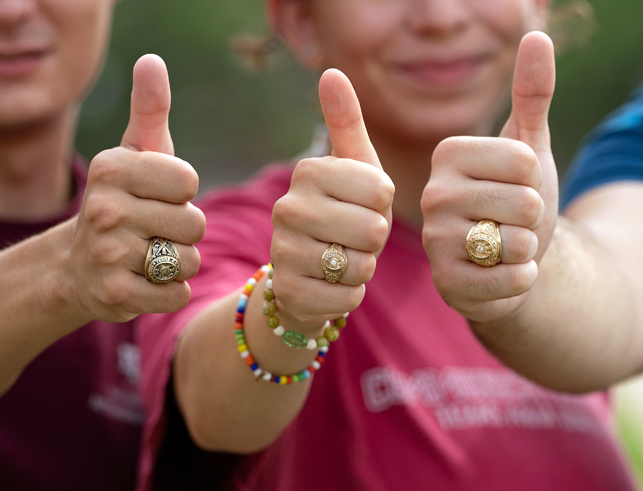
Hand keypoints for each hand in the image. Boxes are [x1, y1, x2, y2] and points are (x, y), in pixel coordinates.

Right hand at [67, 55, 204, 321]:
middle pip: (195, 224)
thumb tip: (152, 61)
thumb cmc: (123, 200)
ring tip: (150, 255)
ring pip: (190, 261)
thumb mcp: (134, 153)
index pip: (189, 182)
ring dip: (181, 262)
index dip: (183, 192)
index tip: (158, 195)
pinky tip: (147, 281)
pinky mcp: (116, 295)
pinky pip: (178, 294)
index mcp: (112, 168)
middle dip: (184, 231)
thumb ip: (149, 110)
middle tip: (153, 230)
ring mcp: (108, 255)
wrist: (79, 266)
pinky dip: (172, 291)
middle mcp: (105, 209)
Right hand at [270, 69, 393, 326]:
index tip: (362, 207)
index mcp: (308, 171)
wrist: (302, 273)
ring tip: (340, 260)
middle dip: (374, 241)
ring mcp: (283, 251)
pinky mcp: (288, 291)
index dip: (382, 206)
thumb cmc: (339, 214)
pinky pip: (348, 297)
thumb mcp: (350, 168)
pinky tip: (331, 285)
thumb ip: (346, 123)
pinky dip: (350, 295)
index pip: (381, 191)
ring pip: (361, 265)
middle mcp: (288, 207)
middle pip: (373, 229)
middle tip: (353, 238)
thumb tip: (331, 71)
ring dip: (363, 269)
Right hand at [421, 32, 556, 321]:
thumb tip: (537, 36)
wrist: (506, 261)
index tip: (512, 186)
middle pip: (525, 201)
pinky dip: (522, 279)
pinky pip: (512, 280)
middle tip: (509, 221)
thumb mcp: (528, 148)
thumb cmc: (515, 202)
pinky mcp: (447, 284)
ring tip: (503, 247)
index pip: (524, 160)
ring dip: (527, 249)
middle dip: (534, 216)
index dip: (535, 178)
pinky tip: (500, 274)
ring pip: (519, 241)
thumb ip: (531, 95)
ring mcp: (436, 242)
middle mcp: (433, 195)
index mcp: (448, 156)